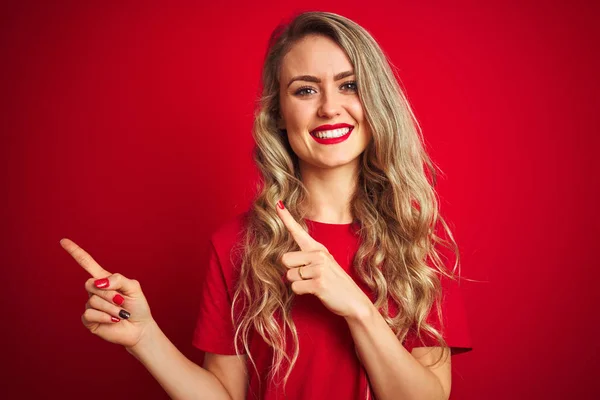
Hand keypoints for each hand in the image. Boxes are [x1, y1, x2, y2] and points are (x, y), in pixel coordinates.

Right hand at [60, 238, 154, 348]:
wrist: (139, 327)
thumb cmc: (137, 305)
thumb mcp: (133, 287)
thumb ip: (117, 279)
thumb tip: (98, 282)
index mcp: (104, 279)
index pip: (87, 263)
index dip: (75, 252)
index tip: (63, 241)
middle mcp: (95, 291)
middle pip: (91, 284)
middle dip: (109, 293)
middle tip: (122, 301)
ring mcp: (91, 305)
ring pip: (93, 301)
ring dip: (112, 308)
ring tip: (121, 313)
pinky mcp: (89, 319)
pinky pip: (90, 314)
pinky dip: (106, 317)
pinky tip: (114, 320)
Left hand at [276, 202, 372, 319]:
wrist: (354, 301)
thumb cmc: (335, 284)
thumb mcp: (324, 265)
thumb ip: (307, 258)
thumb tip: (285, 259)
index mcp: (318, 249)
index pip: (298, 231)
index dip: (286, 218)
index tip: (277, 203)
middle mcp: (319, 255)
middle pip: (285, 259)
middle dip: (292, 271)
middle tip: (308, 277)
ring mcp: (319, 268)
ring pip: (289, 275)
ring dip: (298, 283)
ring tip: (314, 285)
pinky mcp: (318, 283)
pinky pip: (295, 287)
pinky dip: (302, 292)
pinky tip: (316, 292)